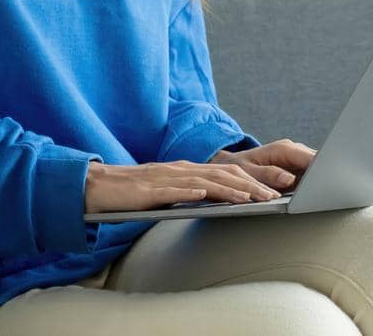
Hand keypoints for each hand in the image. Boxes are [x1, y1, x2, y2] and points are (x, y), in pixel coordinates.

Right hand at [83, 158, 288, 213]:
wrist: (99, 185)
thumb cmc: (134, 193)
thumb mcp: (169, 191)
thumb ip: (191, 193)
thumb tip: (215, 202)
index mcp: (187, 170)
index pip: (226, 173)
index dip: (252, 180)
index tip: (273, 191)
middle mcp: (181, 169)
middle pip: (223, 175)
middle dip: (250, 185)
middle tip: (273, 196)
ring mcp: (166, 178)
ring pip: (205, 181)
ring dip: (230, 190)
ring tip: (250, 198)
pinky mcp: (150, 189)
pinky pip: (174, 190)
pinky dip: (191, 191)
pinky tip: (205, 195)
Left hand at [210, 138, 316, 192]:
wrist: (228, 165)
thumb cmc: (236, 168)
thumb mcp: (248, 172)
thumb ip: (268, 175)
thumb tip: (289, 178)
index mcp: (284, 150)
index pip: (311, 158)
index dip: (322, 169)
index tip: (327, 181)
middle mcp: (293, 152)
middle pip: (318, 163)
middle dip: (324, 176)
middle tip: (326, 193)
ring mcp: (296, 160)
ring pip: (316, 169)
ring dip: (318, 181)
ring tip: (319, 196)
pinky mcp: (296, 169)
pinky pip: (309, 175)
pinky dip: (311, 185)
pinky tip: (310, 196)